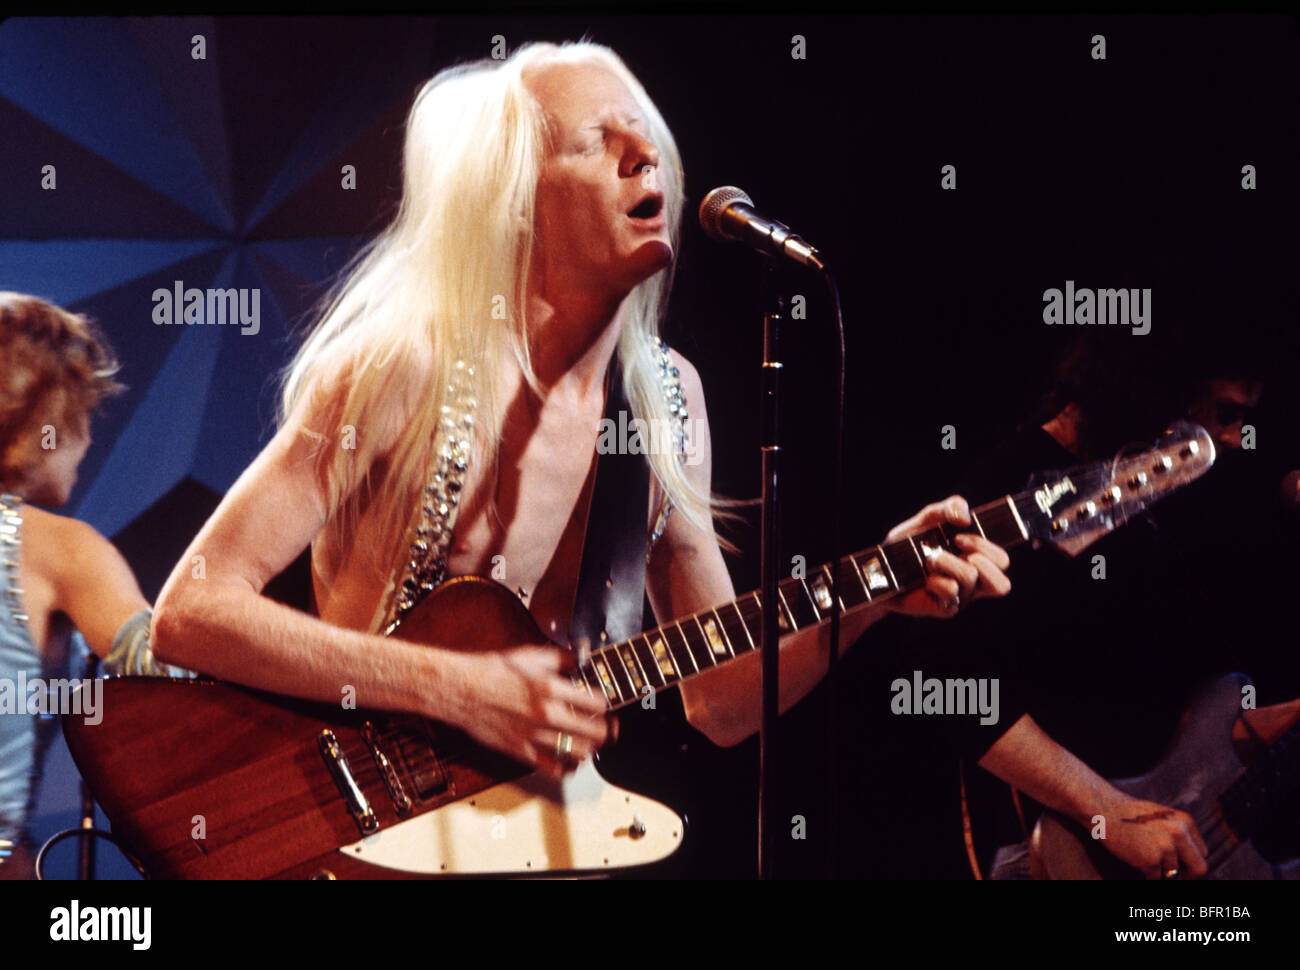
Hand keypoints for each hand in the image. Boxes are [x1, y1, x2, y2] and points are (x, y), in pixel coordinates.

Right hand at [438, 645, 613, 779]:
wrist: (461, 689)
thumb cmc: (492, 670)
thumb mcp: (530, 655)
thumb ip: (561, 658)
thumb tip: (582, 657)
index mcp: (550, 687)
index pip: (596, 702)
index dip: (605, 704)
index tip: (604, 704)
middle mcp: (546, 713)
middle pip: (594, 731)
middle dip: (606, 730)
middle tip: (609, 728)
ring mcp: (534, 735)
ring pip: (578, 752)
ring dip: (591, 749)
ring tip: (592, 743)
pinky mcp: (521, 750)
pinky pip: (552, 769)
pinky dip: (566, 769)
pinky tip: (570, 762)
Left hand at [884, 495, 1011, 617]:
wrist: (881, 568)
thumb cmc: (909, 545)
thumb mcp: (929, 518)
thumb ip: (951, 506)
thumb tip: (965, 518)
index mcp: (977, 561)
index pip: (1002, 560)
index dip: (986, 545)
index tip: (959, 534)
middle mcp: (974, 583)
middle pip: (1001, 580)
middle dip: (977, 550)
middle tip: (954, 543)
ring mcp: (961, 597)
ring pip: (971, 577)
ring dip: (947, 560)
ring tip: (930, 560)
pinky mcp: (945, 608)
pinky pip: (951, 590)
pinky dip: (935, 578)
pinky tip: (924, 579)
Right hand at [1097, 795, 1208, 879]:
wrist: (1102, 807)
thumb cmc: (1127, 812)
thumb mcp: (1160, 816)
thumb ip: (1177, 832)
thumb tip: (1187, 858)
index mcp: (1185, 821)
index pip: (1202, 853)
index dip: (1190, 862)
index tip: (1178, 865)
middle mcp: (1180, 834)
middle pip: (1199, 869)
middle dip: (1186, 876)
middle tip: (1171, 876)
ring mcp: (1166, 848)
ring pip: (1175, 876)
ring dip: (1162, 874)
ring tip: (1146, 864)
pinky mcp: (1150, 860)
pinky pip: (1156, 879)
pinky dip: (1147, 877)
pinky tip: (1137, 864)